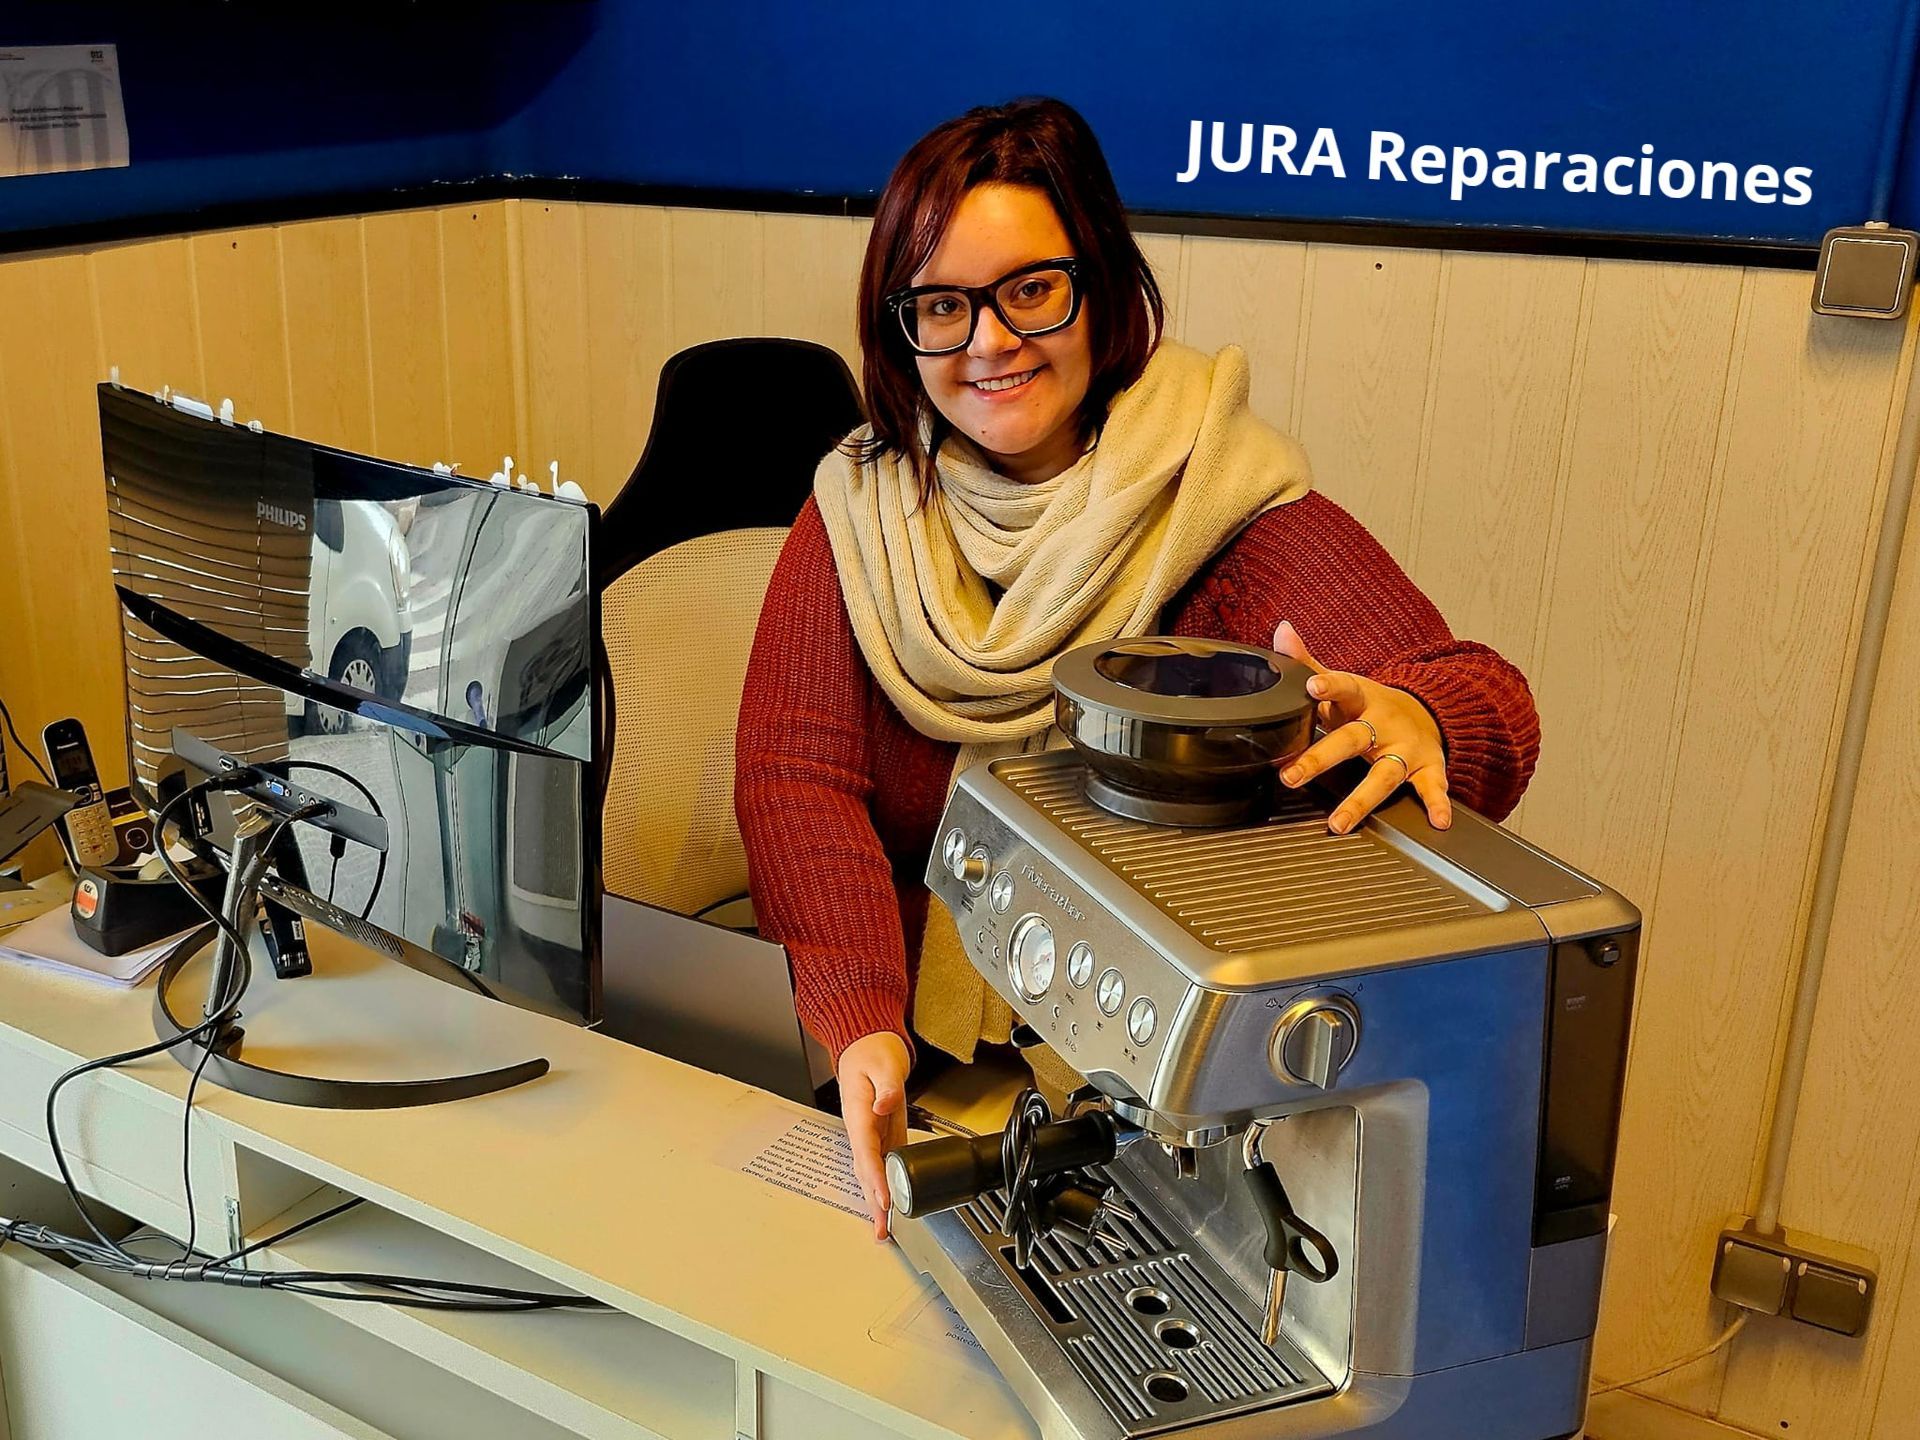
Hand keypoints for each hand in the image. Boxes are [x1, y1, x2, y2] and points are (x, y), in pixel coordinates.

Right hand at [836, 1030, 910, 1239]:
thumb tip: (884, 1106)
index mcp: (858, 1113)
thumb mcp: (883, 1064)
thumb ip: (886, 1087)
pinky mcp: (881, 1137)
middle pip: (866, 1172)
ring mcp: (870, 1135)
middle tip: (882, 1229)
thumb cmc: (872, 1055)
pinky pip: (881, 1166)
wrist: (866, 1048)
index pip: (866, 1151)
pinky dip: (886, 1187)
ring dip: (878, 1201)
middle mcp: (861, 1129)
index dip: (875, 1177)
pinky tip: (893, 1205)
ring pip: (871, 1174)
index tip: (885, 1198)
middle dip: (874, 1201)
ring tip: (884, 1228)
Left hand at [1271, 620, 1451, 833]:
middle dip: (1321, 758)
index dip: (1328, 685)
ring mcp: (1406, 747)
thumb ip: (1308, 664)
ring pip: (1384, 774)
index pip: (1343, 687)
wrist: (1427, 714)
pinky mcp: (1428, 768)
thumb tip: (1282, 632)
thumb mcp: (1343, 685)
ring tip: (1339, 822)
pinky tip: (1439, 821)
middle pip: (1352, 739)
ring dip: (1361, 799)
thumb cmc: (1371, 706)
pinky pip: (1433, 787)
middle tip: (1292, 776)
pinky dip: (1439, 803)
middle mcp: (1383, 723)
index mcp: (1360, 700)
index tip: (1312, 686)